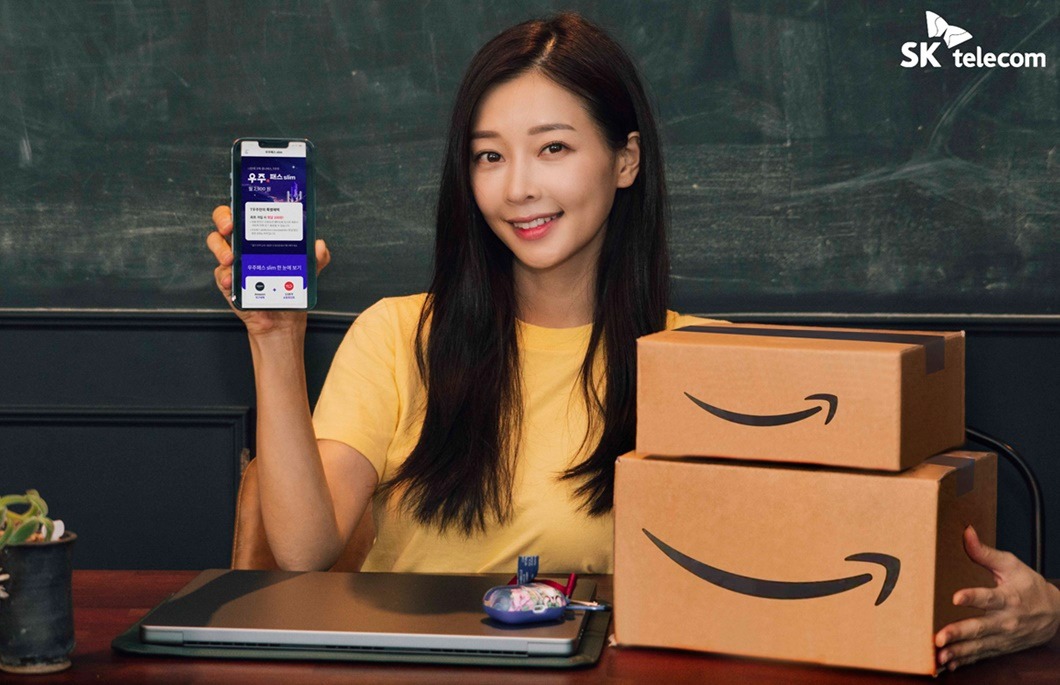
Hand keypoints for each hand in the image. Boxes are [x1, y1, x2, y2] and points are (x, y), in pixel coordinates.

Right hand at [206, 205, 330, 336]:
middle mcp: (243, 246)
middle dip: (223, 220)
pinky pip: (221, 275)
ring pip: (217, 247)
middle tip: (230, 228)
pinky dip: (224, 277)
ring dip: (221, 250)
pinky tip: (231, 281)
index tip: (242, 210)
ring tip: (231, 259)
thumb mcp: (308, 269)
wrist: (282, 317)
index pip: (243, 214)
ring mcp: (233, 263)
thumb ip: (318, 257)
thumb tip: (319, 245)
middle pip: (223, 225)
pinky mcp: (228, 282)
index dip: (238, 208)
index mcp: (259, 237)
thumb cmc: (290, 286)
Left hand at [935, 525, 1059, 670]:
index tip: (956, 597)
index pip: (990, 597)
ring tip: (940, 656)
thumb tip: (966, 532)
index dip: (973, 596)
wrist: (1055, 614)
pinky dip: (965, 662)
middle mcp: (1006, 620)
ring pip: (979, 646)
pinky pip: (981, 656)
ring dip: (959, 652)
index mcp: (1009, 598)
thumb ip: (985, 552)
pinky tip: (948, 665)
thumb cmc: (1029, 586)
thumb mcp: (1011, 565)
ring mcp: (1004, 637)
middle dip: (960, 633)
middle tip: (940, 637)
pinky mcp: (1001, 647)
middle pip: (981, 627)